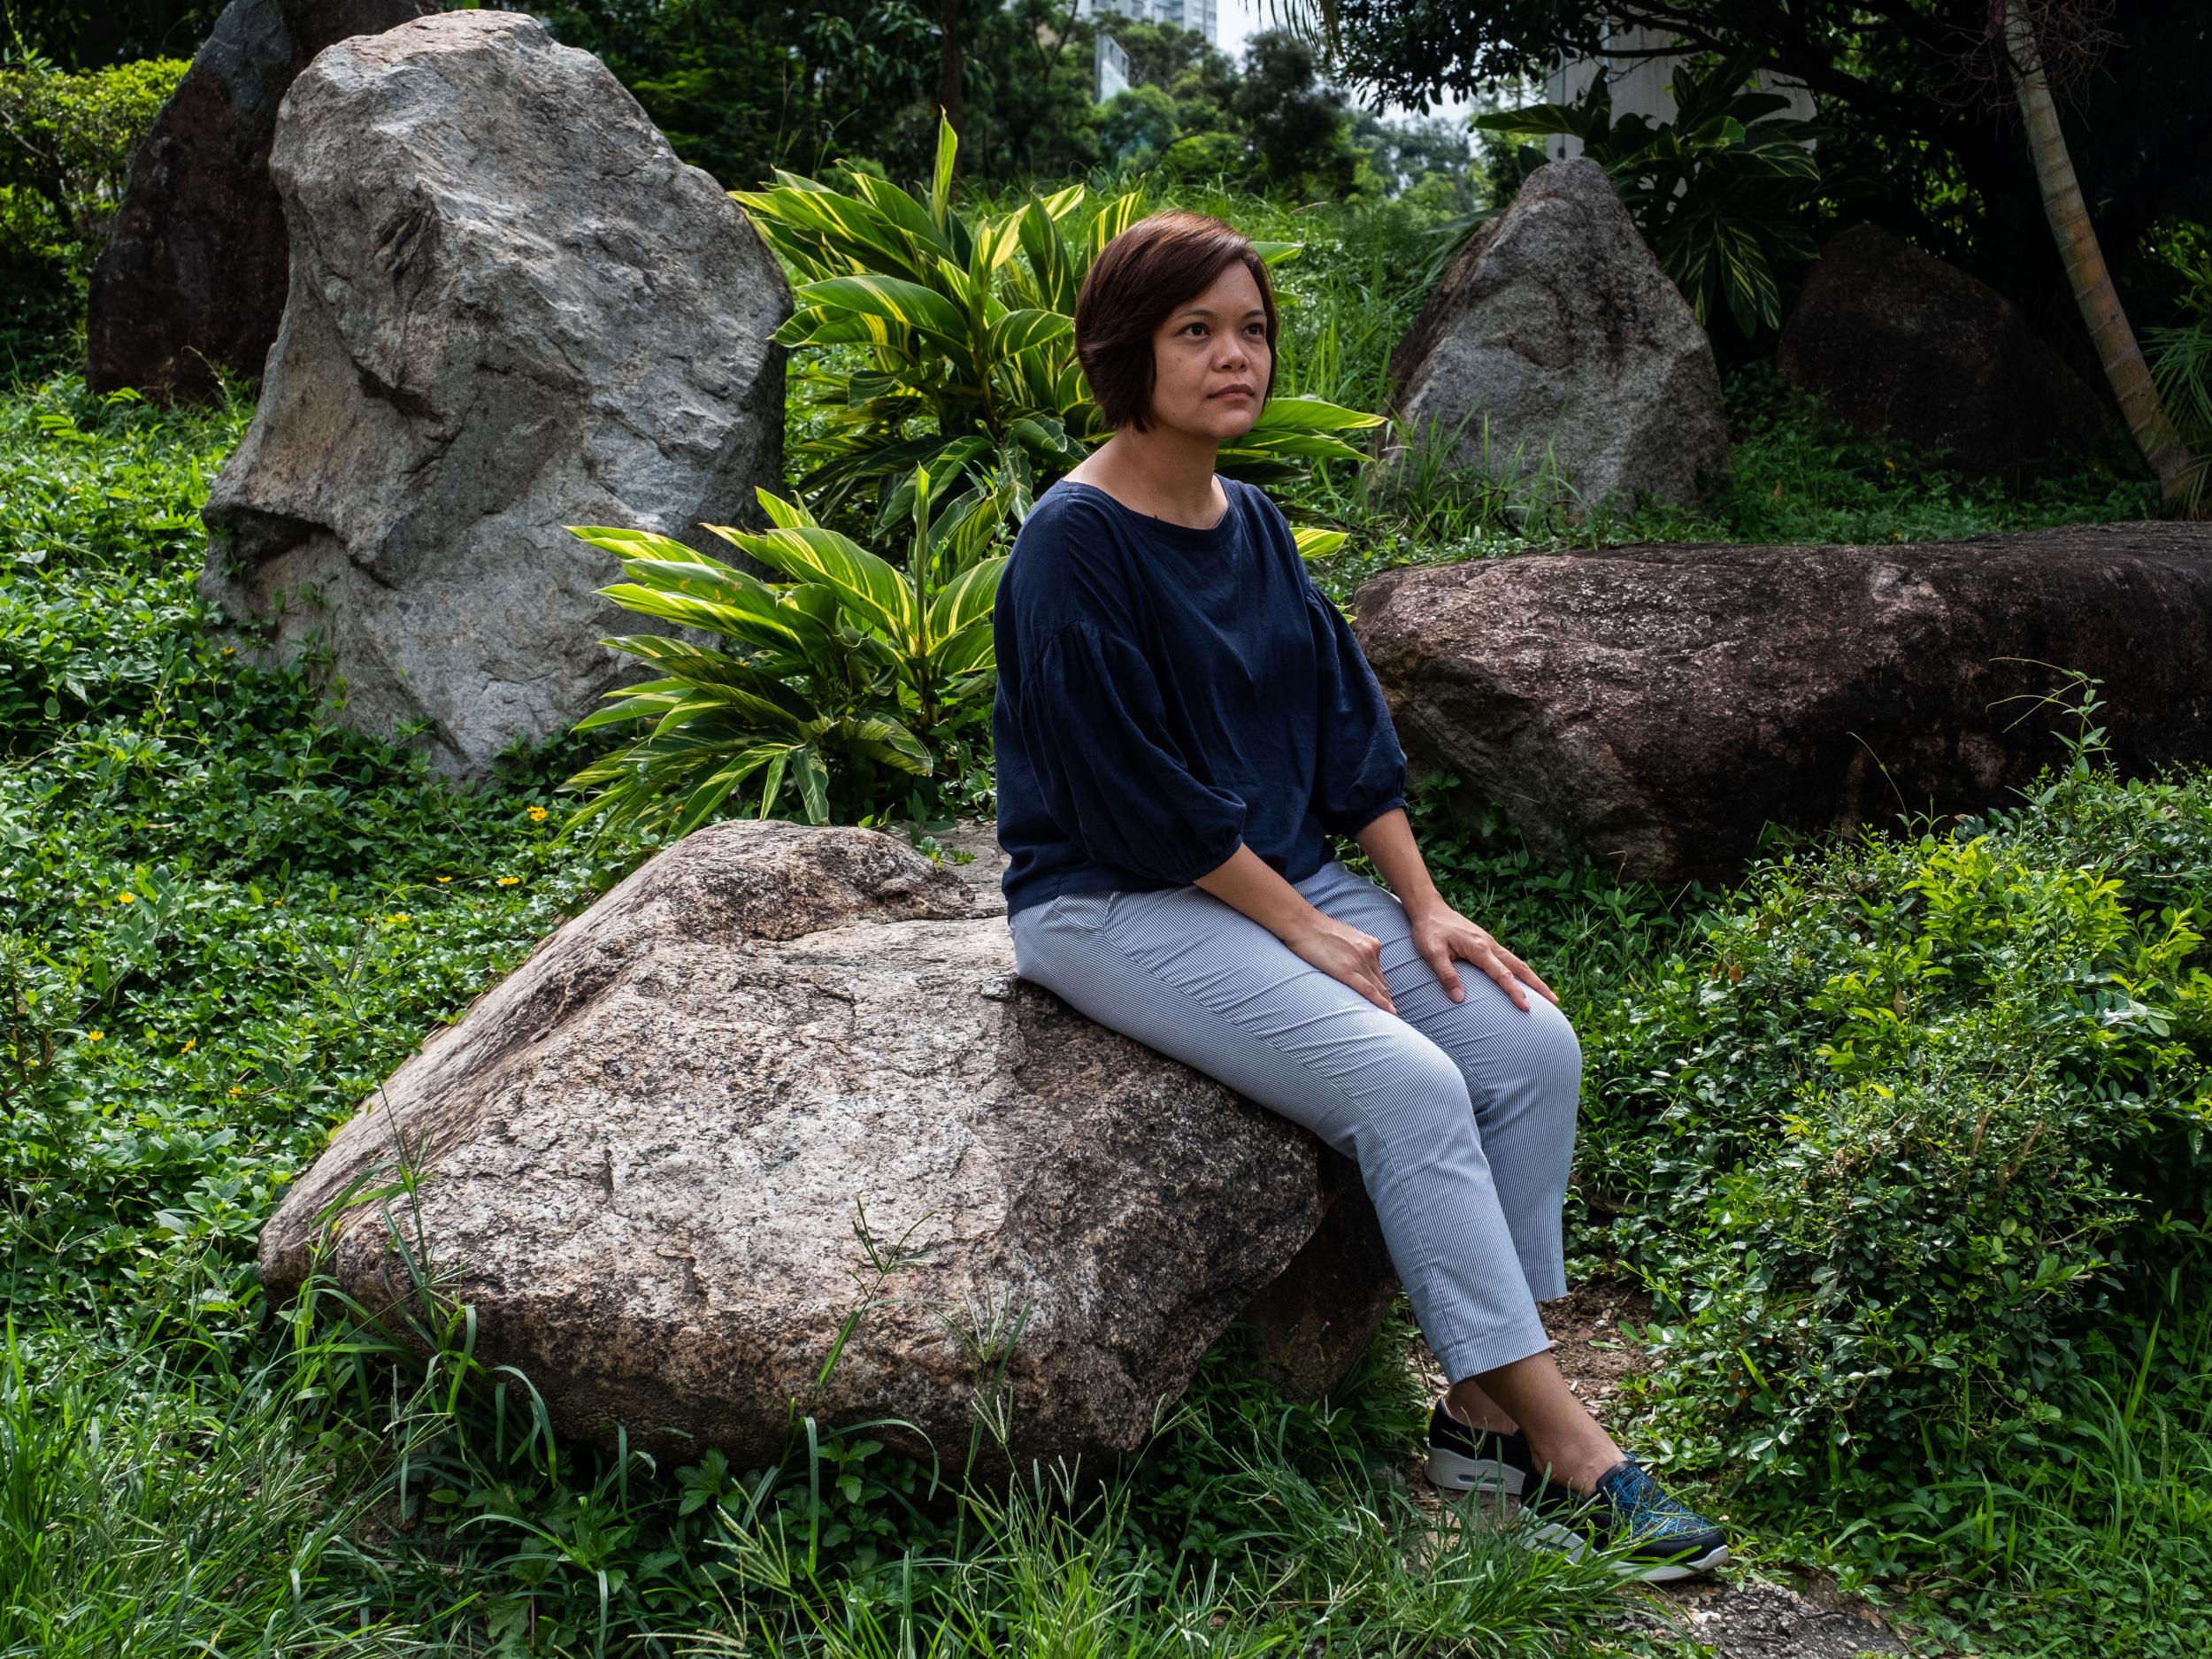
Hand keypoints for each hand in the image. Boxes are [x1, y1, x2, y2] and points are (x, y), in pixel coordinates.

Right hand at [1282, 911, 1397, 1015]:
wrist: (1302, 923)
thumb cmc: (1317, 930)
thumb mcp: (1345, 937)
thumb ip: (1355, 950)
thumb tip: (1354, 964)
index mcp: (1371, 944)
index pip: (1379, 972)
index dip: (1383, 988)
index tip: (1387, 1001)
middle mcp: (1369, 952)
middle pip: (1381, 982)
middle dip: (1387, 999)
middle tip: (1391, 1014)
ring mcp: (1359, 961)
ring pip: (1378, 988)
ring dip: (1385, 1004)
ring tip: (1391, 1019)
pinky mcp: (1346, 970)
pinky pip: (1368, 990)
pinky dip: (1380, 1002)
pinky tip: (1388, 1012)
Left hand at [1407, 901, 1558, 1012]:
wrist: (1428, 908)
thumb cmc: (1428, 930)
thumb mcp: (1432, 953)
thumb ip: (1446, 975)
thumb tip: (1459, 999)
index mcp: (1480, 948)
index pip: (1502, 975)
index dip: (1515, 992)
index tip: (1527, 1008)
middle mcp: (1490, 945)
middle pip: (1520, 968)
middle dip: (1538, 985)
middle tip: (1556, 1002)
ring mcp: (1490, 943)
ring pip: (1517, 963)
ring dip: (1532, 978)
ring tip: (1547, 994)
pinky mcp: (1486, 943)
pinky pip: (1508, 959)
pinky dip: (1520, 971)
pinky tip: (1522, 979)